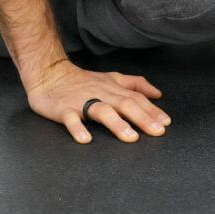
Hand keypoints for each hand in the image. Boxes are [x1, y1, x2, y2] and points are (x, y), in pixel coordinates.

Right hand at [25, 61, 171, 143]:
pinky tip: (86, 139)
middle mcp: (100, 93)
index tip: (166, 123)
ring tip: (131, 137)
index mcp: (112, 88)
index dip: (152, 110)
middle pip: (124, 104)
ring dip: (117, 124)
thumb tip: (157, 93)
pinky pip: (70, 118)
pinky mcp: (63, 109)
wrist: (48, 74)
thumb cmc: (82, 80)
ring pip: (102, 110)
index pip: (136, 98)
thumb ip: (134, 85)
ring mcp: (81, 101)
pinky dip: (77, 128)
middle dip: (142, 118)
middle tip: (157, 132)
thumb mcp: (111, 78)